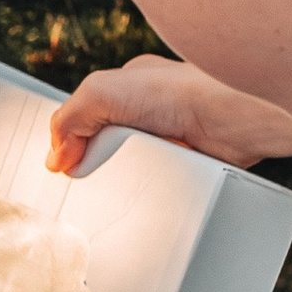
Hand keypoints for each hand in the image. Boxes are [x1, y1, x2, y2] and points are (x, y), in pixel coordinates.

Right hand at [48, 56, 291, 177]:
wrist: (235, 118)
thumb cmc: (177, 93)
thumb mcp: (102, 92)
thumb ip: (69, 119)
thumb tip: (56, 161)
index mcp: (132, 88)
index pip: (91, 116)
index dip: (73, 141)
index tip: (62, 169)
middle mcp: (156, 112)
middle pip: (111, 148)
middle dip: (98, 167)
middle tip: (86, 188)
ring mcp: (176, 140)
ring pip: (136, 171)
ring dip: (126, 184)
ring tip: (116, 198)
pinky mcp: (194, 168)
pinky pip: (163, 188)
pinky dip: (152, 197)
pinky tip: (145, 202)